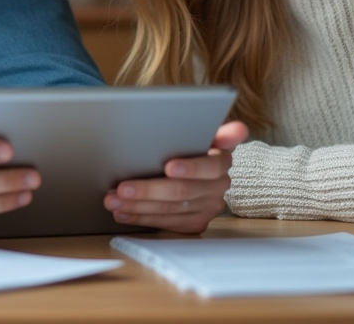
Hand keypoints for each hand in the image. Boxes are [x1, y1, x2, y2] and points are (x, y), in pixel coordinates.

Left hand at [102, 120, 247, 233]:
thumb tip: (239, 129)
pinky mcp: (196, 223)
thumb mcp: (203, 132)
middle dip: (149, 190)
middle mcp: (219, 187)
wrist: (194, 168)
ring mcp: (208, 207)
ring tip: (113, 200)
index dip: (191, 168)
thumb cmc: (191, 145)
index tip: (169, 167)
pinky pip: (168, 224)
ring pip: (171, 210)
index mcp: (222, 160)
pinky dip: (142, 218)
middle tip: (122, 188)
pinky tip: (123, 213)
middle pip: (183, 191)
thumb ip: (218, 131)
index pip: (210, 166)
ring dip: (139, 206)